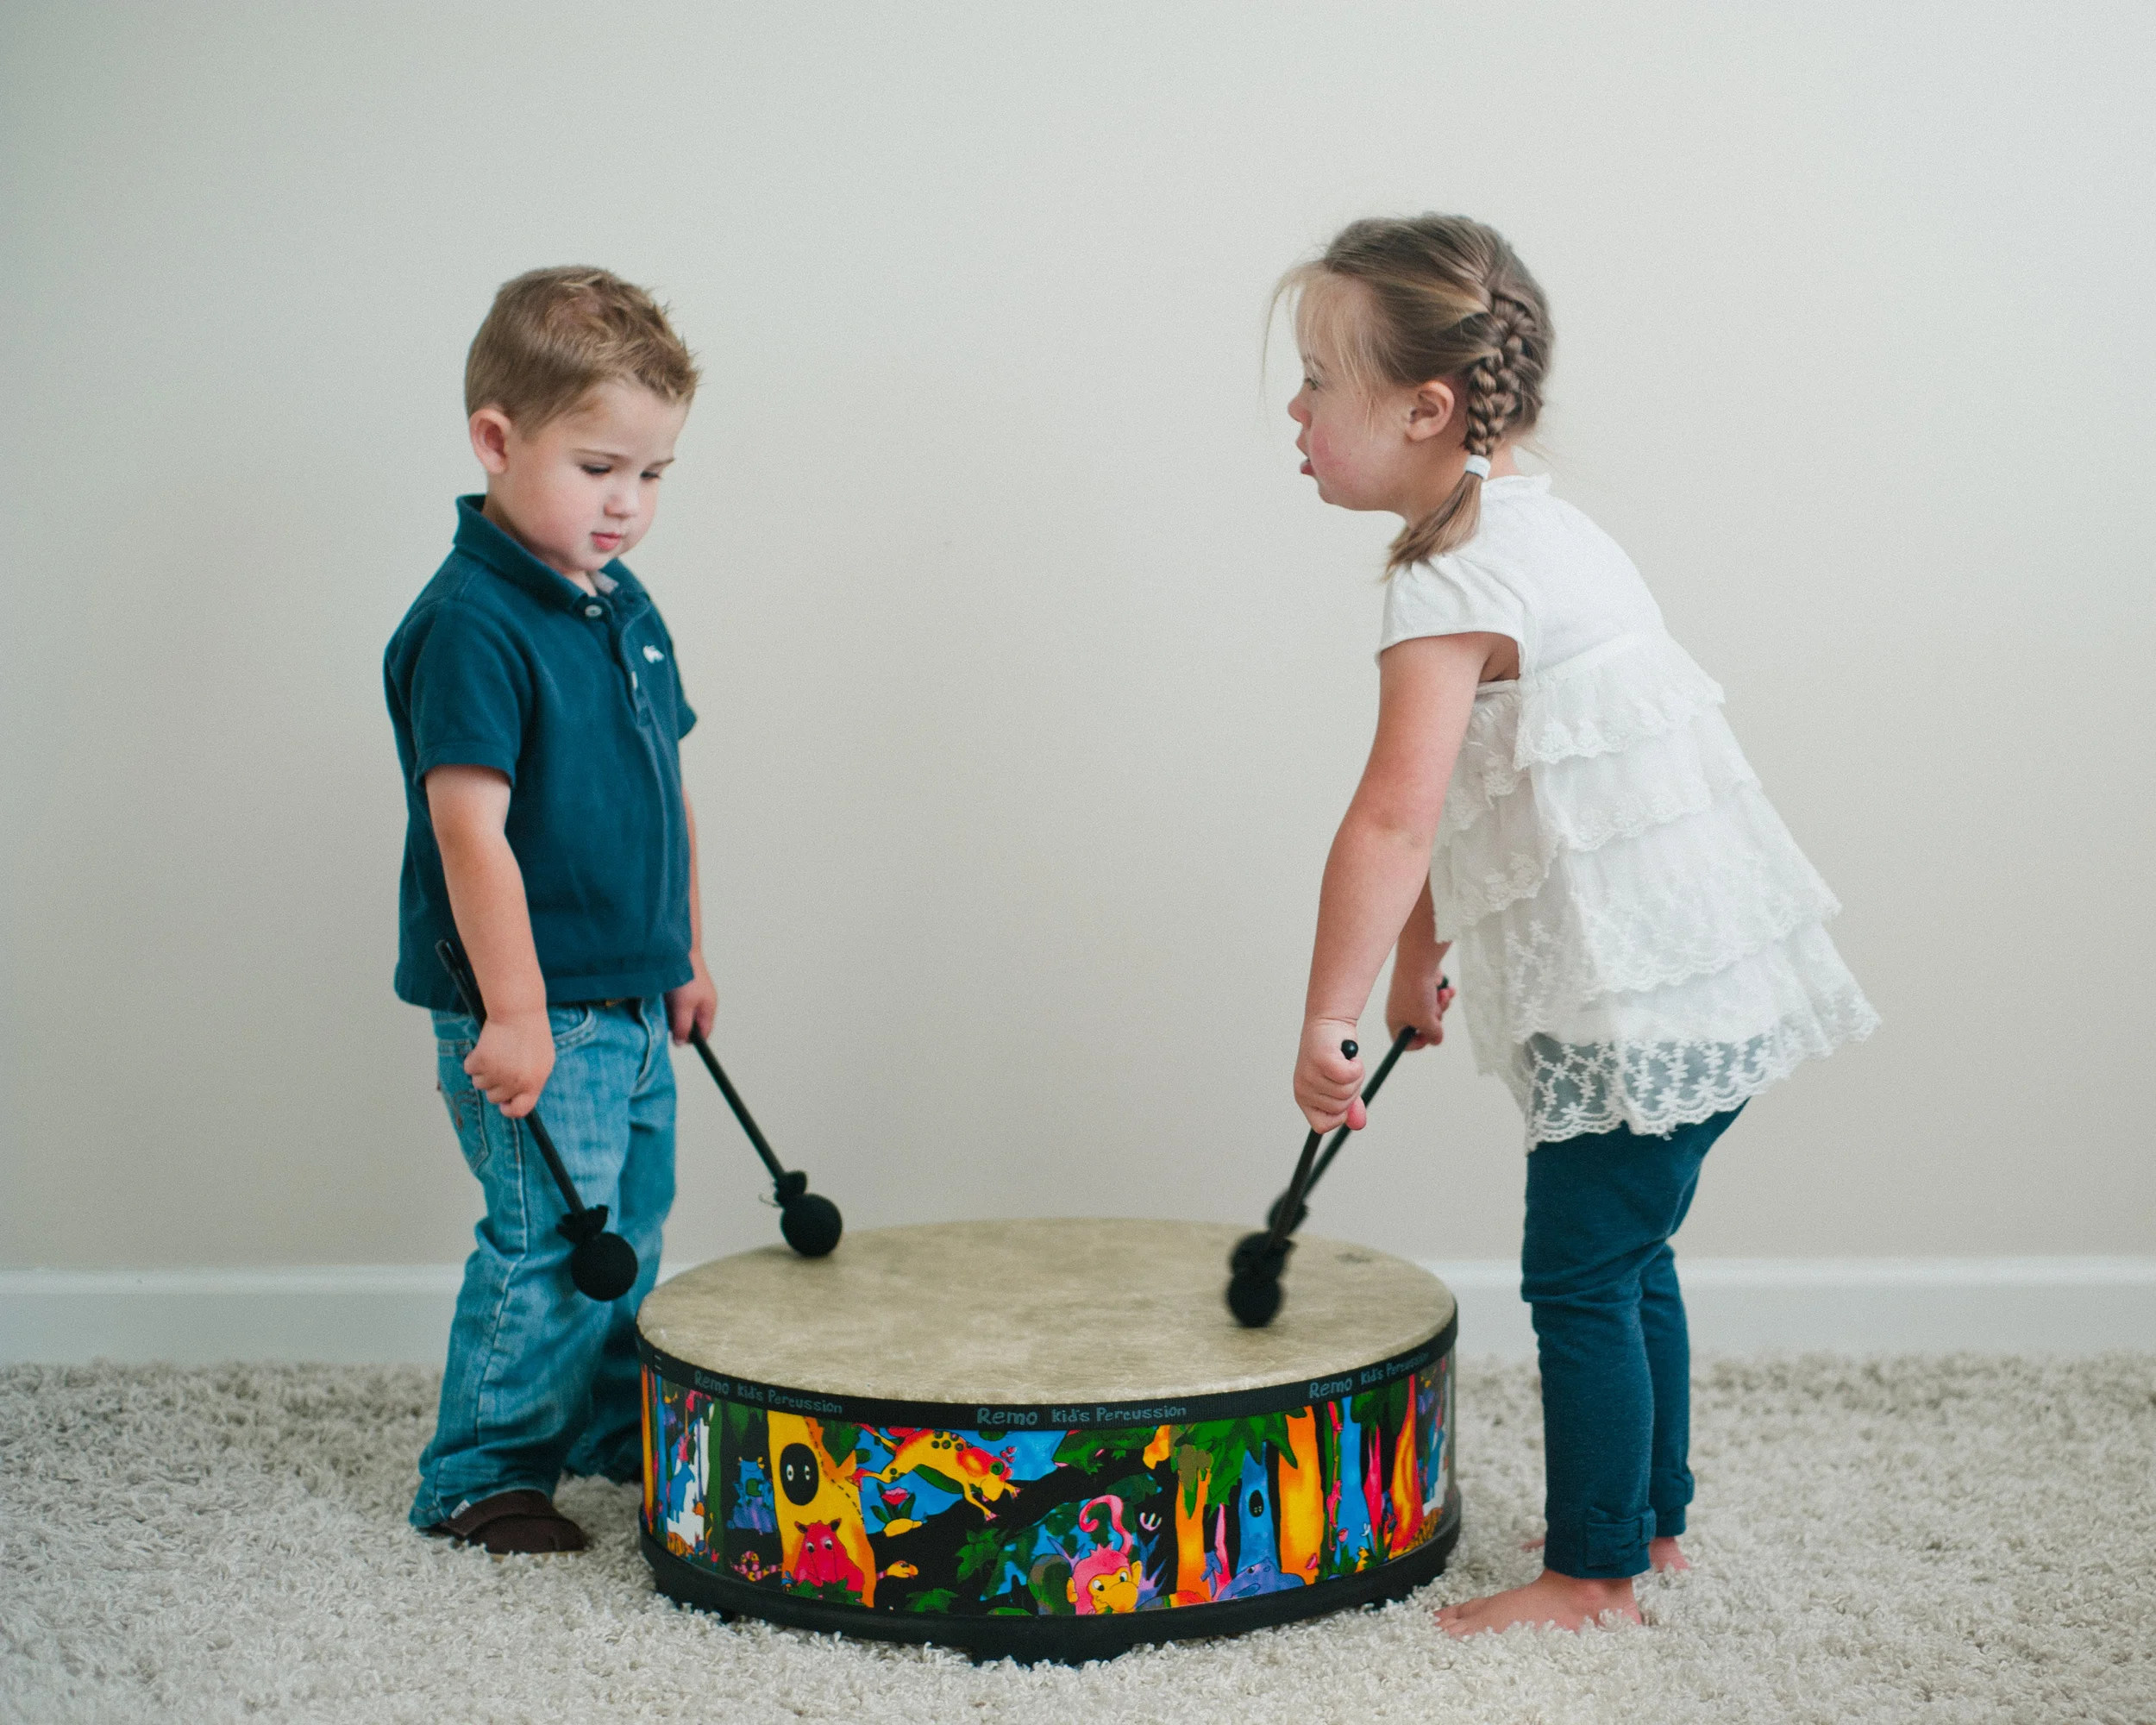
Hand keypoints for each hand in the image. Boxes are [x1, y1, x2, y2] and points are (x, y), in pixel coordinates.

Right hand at [465, 1011, 553, 1118]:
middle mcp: (515, 1082)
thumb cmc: (532, 1034)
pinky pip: (469, 1069)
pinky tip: (486, 1047)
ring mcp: (497, 1073)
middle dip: (495, 1085)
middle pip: (494, 1098)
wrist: (519, 1012)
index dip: (508, 1109)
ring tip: (496, 1052)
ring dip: (483, 1071)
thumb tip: (515, 1100)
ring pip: (479, 1084)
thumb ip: (532, 1081)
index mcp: (533, 1083)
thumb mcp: (543, 1060)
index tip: (504, 1103)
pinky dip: (473, 1060)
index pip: (519, 1110)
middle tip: (501, 1065)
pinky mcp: (481, 1061)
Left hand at [667, 953, 717, 1044]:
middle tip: (666, 1019)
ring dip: (671, 1013)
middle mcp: (702, 1002)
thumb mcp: (684, 1007)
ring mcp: (693, 993)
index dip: (690, 1039)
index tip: (675, 1038)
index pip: (703, 1034)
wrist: (678, 949)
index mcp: (708, 1008)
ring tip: (663, 1005)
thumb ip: (683, 1026)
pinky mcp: (683, 986)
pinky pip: (675, 1002)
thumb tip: (681, 1043)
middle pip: (691, 1024)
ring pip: (681, 1013)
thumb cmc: (685, 978)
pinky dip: (667, 1003)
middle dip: (678, 1025)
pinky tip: (661, 997)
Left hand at [1294, 1018, 1367, 1132]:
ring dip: (1355, 1076)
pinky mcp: (1322, 1061)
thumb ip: (1349, 1106)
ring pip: (1346, 1092)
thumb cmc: (1335, 1054)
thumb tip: (1358, 1125)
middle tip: (1344, 1070)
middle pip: (1340, 1110)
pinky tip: (1348, 1055)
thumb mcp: (1341, 1084)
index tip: (1342, 1094)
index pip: (1322, 1126)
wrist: (1329, 1022)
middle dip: (1351, 1090)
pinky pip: (1349, 1076)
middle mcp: (1303, 1089)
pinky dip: (1356, 1066)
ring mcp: (1310, 1075)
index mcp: (1304, 1099)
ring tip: (1345, 1060)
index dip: (1340, 1114)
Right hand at [1386, 964, 1456, 1051]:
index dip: (1418, 1043)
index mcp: (1395, 1022)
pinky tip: (1448, 989)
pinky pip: (1437, 998)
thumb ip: (1434, 1035)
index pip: (1404, 1042)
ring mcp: (1413, 998)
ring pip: (1433, 1012)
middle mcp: (1402, 1011)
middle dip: (1436, 1019)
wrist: (1418, 963)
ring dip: (1442, 1006)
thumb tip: (1437, 1039)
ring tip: (1442, 995)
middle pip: (1423, 1027)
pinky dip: (1444, 995)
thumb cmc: (1417, 994)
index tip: (1430, 1036)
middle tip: (1436, 1009)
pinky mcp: (1423, 987)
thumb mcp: (1427, 1022)